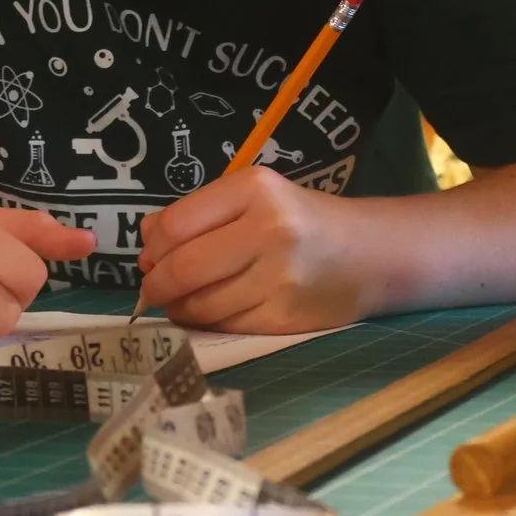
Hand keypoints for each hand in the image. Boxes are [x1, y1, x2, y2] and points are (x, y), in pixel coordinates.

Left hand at [137, 169, 368, 332]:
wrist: (372, 254)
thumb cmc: (303, 221)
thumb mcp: (256, 197)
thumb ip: (199, 212)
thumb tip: (144, 238)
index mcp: (255, 190)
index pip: (174, 225)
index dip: (151, 249)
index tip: (148, 259)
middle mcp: (269, 229)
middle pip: (182, 268)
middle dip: (156, 285)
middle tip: (152, 290)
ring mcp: (280, 277)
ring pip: (200, 304)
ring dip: (178, 309)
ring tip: (180, 303)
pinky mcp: (286, 316)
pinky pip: (226, 326)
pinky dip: (206, 324)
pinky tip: (208, 315)